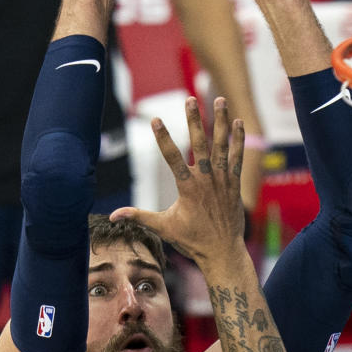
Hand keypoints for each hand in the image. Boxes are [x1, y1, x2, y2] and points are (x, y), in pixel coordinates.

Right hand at [111, 98, 245, 269]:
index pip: (172, 158)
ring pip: (221, 146)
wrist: (222, 251)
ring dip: (221, 122)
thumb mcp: (163, 228)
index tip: (155, 119)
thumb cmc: (191, 240)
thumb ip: (138, 216)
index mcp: (187, 189)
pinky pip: (237, 157)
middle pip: (199, 144)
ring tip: (220, 100)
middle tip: (190, 99)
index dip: (163, 138)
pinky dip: (238, 140)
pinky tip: (237, 122)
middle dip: (194, 120)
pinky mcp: (234, 183)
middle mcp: (206, 180)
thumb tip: (113, 215)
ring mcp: (222, 180)